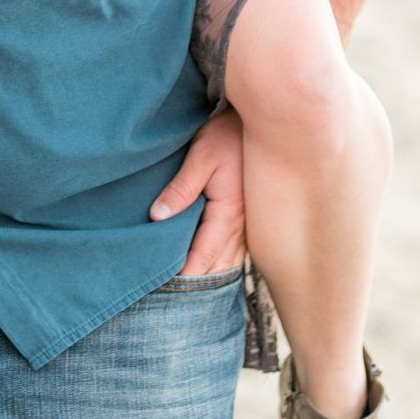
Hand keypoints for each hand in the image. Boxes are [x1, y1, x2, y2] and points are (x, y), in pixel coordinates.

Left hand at [148, 105, 246, 275]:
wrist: (261, 123)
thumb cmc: (228, 136)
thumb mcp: (201, 157)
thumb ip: (181, 188)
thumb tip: (157, 217)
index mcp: (228, 214)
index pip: (203, 256)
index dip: (185, 274)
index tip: (165, 288)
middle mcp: (242, 225)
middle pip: (218, 266)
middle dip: (197, 280)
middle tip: (172, 295)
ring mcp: (247, 223)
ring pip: (228, 260)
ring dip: (209, 273)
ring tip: (186, 285)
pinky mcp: (248, 217)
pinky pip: (234, 249)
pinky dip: (220, 260)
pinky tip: (209, 264)